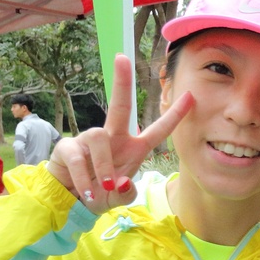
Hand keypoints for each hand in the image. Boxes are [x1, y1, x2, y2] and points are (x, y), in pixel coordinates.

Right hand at [45, 54, 193, 213]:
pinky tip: (86, 191)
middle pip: (120, 107)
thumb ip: (126, 193)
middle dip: (122, 83)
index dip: (175, 116)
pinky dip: (84, 178)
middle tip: (122, 57)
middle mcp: (113, 139)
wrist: (70, 202)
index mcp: (132, 149)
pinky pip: (78, 157)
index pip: (158, 130)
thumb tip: (121, 182)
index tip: (191, 96)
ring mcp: (88, 140)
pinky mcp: (68, 147)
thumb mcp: (118, 199)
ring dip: (103, 166)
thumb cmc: (99, 195)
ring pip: (98, 137)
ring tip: (102, 189)